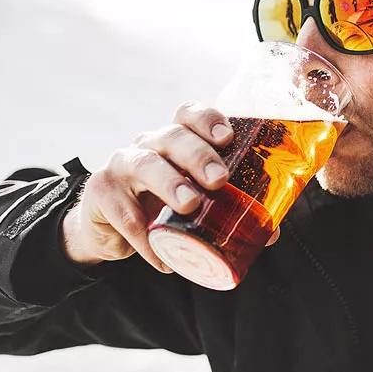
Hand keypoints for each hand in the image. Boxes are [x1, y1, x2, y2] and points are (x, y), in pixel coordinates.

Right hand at [60, 101, 279, 273]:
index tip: (228, 137)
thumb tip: (271, 232)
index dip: (207, 119)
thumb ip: (229, 211)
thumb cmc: (161, 206)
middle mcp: (148, 144)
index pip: (188, 114)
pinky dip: (144, 238)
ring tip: (190, 204)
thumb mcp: (193, 202)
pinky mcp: (101, 193)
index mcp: (176, 139)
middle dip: (198, 155)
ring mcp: (122, 164)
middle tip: (220, 180)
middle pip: (172, 136)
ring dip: (169, 182)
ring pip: (145, 164)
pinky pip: (124, 214)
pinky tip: (161, 257)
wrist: (111, 230)